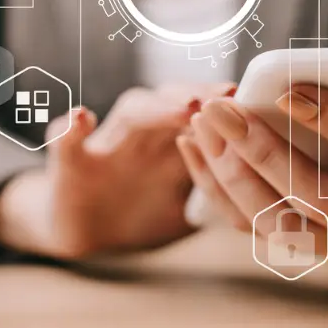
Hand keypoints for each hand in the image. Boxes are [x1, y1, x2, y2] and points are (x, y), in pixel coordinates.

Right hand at [0, 84, 231, 258]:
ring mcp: (105, 146)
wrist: (84, 229)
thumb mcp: (180, 207)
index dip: (219, 108)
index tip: (244, 102)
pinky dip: (68, 130)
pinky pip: (64, 142)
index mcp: (169, 145)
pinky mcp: (69, 164)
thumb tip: (263, 195)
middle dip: (196, 98)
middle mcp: (141, 136)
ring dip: (154, 108)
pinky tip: (79, 118)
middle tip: (222, 100)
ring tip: (182, 108)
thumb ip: (212, 190)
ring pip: (131, 114)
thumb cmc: (138, 211)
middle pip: (169, 103)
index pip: (196, 114)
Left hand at [177, 80, 327, 266]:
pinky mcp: (301, 249)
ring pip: (272, 218)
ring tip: (202, 124)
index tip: (290, 90)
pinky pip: (250, 225)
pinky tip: (195, 147)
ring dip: (229, 171)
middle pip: (310, 193)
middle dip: (260, 149)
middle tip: (221, 108)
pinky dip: (216, 189)